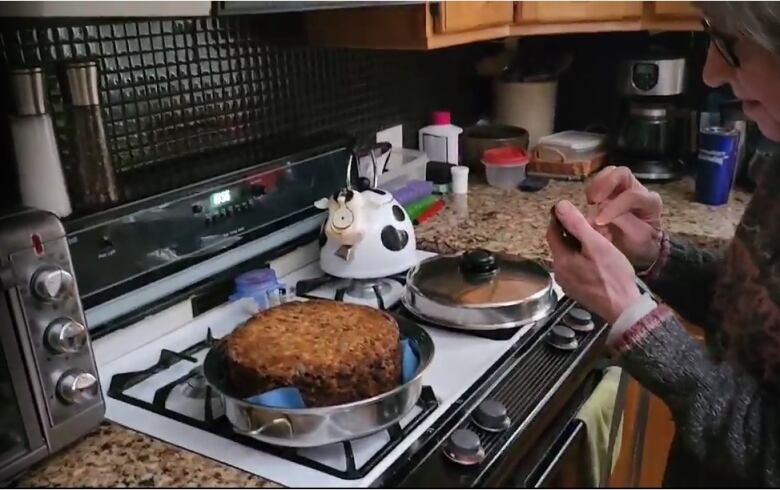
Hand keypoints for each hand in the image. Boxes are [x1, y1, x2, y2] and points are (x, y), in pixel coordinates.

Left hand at [547, 200, 640, 324]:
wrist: (623, 308)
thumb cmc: (612, 276)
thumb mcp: (596, 244)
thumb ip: (576, 224)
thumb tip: (560, 206)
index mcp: (560, 260)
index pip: (552, 232)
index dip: (561, 218)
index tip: (572, 210)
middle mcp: (560, 272)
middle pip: (562, 244)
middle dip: (575, 232)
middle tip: (594, 225)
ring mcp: (568, 283)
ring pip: (571, 256)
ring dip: (582, 245)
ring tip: (601, 239)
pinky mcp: (578, 289)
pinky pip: (577, 267)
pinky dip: (585, 258)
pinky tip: (600, 257)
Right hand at [585, 166, 663, 269]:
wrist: (641, 248)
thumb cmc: (641, 245)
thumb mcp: (638, 238)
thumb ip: (624, 221)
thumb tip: (602, 207)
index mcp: (650, 202)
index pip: (631, 195)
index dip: (613, 207)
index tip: (599, 221)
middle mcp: (639, 189)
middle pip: (622, 173)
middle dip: (605, 184)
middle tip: (593, 200)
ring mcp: (625, 188)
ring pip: (610, 172)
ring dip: (596, 184)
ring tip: (590, 201)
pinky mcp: (613, 190)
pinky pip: (601, 180)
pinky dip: (592, 188)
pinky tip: (590, 201)